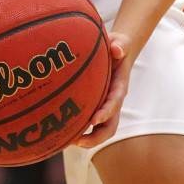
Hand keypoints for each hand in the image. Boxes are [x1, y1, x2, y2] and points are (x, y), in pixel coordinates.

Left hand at [74, 31, 134, 149]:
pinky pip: (89, 123)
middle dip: (95, 137)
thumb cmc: (117, 46)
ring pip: (99, 130)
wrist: (118, 51)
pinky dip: (79, 130)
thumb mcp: (121, 42)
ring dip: (86, 139)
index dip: (106, 112)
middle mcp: (113, 101)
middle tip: (78, 142)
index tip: (94, 119)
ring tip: (67, 142)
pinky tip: (62, 131)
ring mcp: (105, 106)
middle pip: (109, 127)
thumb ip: (120, 45)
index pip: (114, 103)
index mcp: (119, 87)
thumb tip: (116, 49)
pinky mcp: (96, 106)